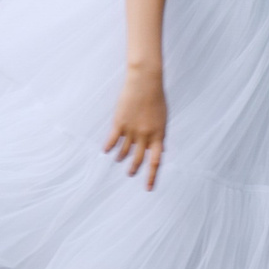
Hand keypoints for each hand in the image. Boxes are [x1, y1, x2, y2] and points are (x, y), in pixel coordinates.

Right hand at [103, 69, 167, 188]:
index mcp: (159, 135)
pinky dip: (109, 147)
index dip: (151, 176)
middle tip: (130, 173)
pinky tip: (106, 151)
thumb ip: (161, 135)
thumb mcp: (163, 118)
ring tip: (119, 160)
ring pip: (124, 151)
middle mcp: (146, 135)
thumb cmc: (156, 98)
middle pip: (139, 159)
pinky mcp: (120, 122)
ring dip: (121, 158)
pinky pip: (113, 140)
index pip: (156, 161)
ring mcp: (132, 130)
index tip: (148, 188)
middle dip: (134, 169)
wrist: (146, 81)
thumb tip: (162, 150)